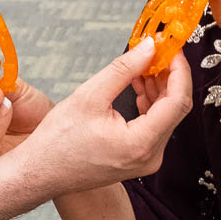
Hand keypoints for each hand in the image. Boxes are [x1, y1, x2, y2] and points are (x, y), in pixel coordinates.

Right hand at [0, 38, 192, 219]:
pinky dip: (150, 102)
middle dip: (169, 75)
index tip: (171, 47)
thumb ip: (124, 69)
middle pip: (175, 108)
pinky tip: (138, 82)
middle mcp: (150, 156)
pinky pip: (154, 125)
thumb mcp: (90, 95)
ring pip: (166, 116)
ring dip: (159, 87)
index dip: (179, 70)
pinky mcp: (139, 158)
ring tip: (144, 62)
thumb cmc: (58, 141)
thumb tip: (148, 48)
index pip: (177, 101)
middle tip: (157, 49)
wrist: (41, 172)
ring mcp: (146, 160)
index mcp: (141, 143)